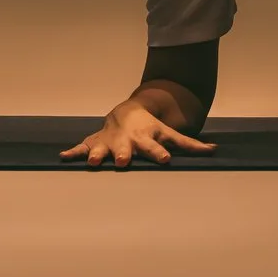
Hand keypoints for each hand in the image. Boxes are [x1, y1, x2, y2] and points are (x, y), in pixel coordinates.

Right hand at [59, 99, 216, 170]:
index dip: (160, 153)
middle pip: (125, 149)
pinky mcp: (95, 142)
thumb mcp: (170, 134)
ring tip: (91, 163)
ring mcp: (109, 141)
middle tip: (121, 163)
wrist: (128, 113)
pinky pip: (82, 147)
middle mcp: (126, 140)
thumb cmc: (151, 129)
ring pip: (102, 149)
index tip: (165, 160)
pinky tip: (62, 157)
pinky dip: (73, 152)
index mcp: (146, 139)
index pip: (155, 147)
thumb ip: (190, 145)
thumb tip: (215, 150)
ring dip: (96, 155)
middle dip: (122, 155)